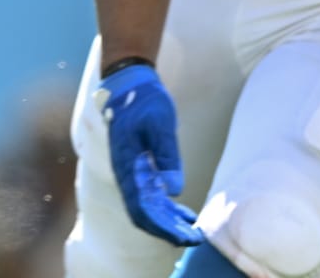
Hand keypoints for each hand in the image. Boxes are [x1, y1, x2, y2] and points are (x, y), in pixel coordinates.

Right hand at [96, 63, 203, 245]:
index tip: (183, 236)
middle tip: (194, 239)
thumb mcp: (160, 122)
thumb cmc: (143, 97)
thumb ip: (166, 154)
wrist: (129, 80)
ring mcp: (130, 170)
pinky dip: (165, 206)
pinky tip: (183, 210)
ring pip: (147, 206)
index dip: (162, 227)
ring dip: (168, 220)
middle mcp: (125, 172)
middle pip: (144, 213)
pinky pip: (149, 193)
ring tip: (192, 229)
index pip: (141, 208)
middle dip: (167, 230)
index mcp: (126, 164)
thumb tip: (174, 190)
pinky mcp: (137, 165)